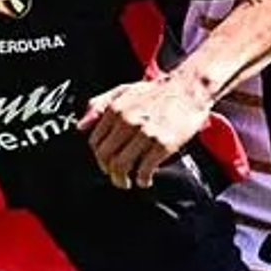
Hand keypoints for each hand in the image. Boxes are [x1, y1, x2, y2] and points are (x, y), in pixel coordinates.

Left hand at [79, 77, 212, 188]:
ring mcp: (145, 133)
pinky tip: (145, 180)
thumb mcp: (124, 91)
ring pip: (121, 165)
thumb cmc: (158, 91)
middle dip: (108, 171)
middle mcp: (127, 121)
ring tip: (127, 182)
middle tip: (115, 176)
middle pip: (105, 156)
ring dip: (122, 180)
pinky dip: (142, 179)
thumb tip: (81, 125)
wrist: (189, 88)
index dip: (98, 157)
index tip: (105, 163)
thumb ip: (99, 105)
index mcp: (116, 109)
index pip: (95, 141)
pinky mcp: (162, 144)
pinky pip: (144, 169)